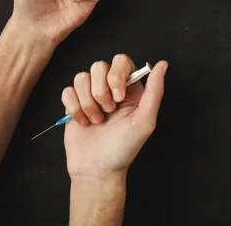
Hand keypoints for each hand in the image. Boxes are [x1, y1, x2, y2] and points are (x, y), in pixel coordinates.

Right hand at [62, 55, 167, 179]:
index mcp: (130, 88)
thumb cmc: (124, 148)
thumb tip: (163, 64)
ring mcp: (90, 95)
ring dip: (88, 103)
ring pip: (81, 77)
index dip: (116, 75)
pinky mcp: (74, 103)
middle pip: (98, 66)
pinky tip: (83, 122)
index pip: (121, 61)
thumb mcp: (145, 120)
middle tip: (108, 112)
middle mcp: (110, 88)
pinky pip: (67, 91)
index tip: (118, 97)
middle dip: (100, 91)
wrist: (97, 169)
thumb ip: (154, 90)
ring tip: (96, 120)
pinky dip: (74, 108)